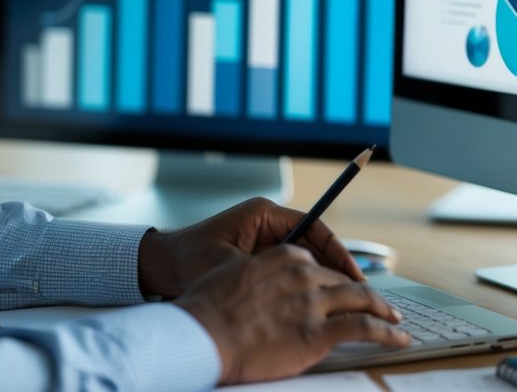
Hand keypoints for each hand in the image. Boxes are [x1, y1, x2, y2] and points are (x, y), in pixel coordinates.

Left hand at [138, 197, 361, 297]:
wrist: (160, 266)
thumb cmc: (189, 261)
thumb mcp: (231, 266)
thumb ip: (267, 271)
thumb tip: (307, 280)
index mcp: (263, 213)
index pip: (313, 226)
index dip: (336, 250)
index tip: (352, 273)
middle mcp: (267, 222)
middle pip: (314, 241)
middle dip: (334, 266)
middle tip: (356, 291)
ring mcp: (263, 238)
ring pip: (305, 255)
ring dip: (321, 276)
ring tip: (342, 299)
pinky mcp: (259, 254)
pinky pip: (290, 266)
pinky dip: (304, 283)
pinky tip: (315, 303)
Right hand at [175, 244, 409, 383]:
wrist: (201, 335)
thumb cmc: (207, 310)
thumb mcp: (235, 275)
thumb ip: (261, 277)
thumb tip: (269, 289)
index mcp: (285, 257)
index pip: (320, 265)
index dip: (336, 280)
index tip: (344, 288)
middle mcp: (303, 274)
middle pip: (344, 282)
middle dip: (363, 294)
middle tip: (378, 305)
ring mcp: (313, 302)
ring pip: (362, 300)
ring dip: (384, 310)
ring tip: (396, 320)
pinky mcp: (318, 331)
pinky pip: (365, 328)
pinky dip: (387, 333)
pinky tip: (398, 339)